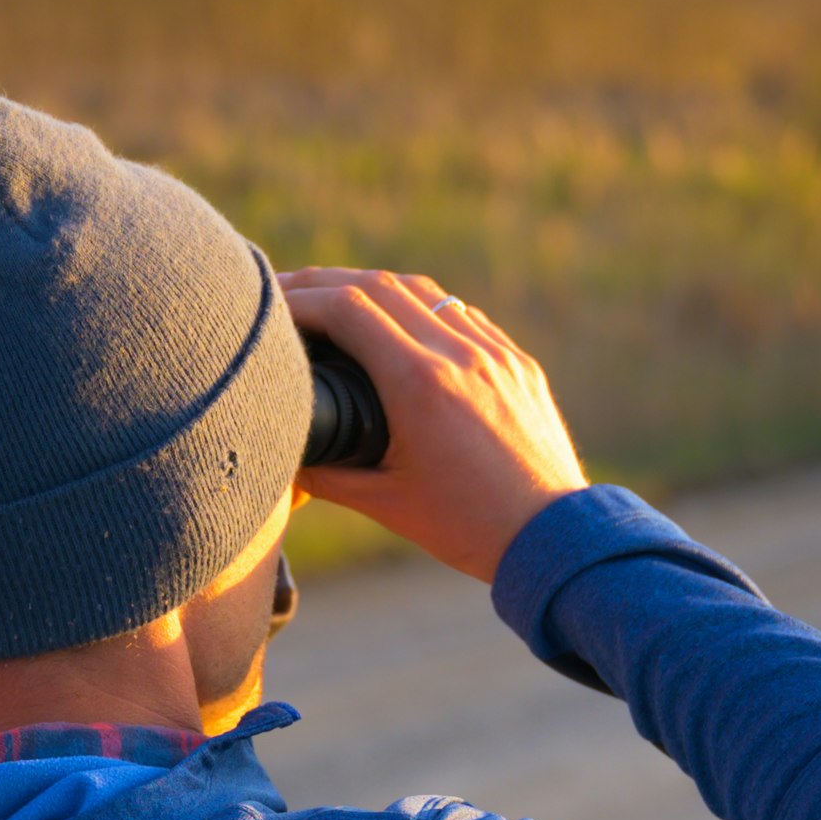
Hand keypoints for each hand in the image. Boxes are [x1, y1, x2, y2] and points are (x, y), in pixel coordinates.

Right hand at [278, 270, 587, 582]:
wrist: (554, 538)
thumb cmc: (465, 527)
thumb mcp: (381, 502)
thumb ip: (322, 471)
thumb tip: (278, 449)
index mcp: (419, 384)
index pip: (346, 309)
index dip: (298, 299)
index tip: (266, 306)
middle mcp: (459, 354)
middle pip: (377, 285)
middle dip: (323, 281)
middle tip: (283, 290)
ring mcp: (494, 352)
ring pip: (422, 291)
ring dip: (370, 285)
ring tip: (334, 296)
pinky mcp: (517, 361)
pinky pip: (459, 313)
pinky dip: (417, 305)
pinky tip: (396, 318)